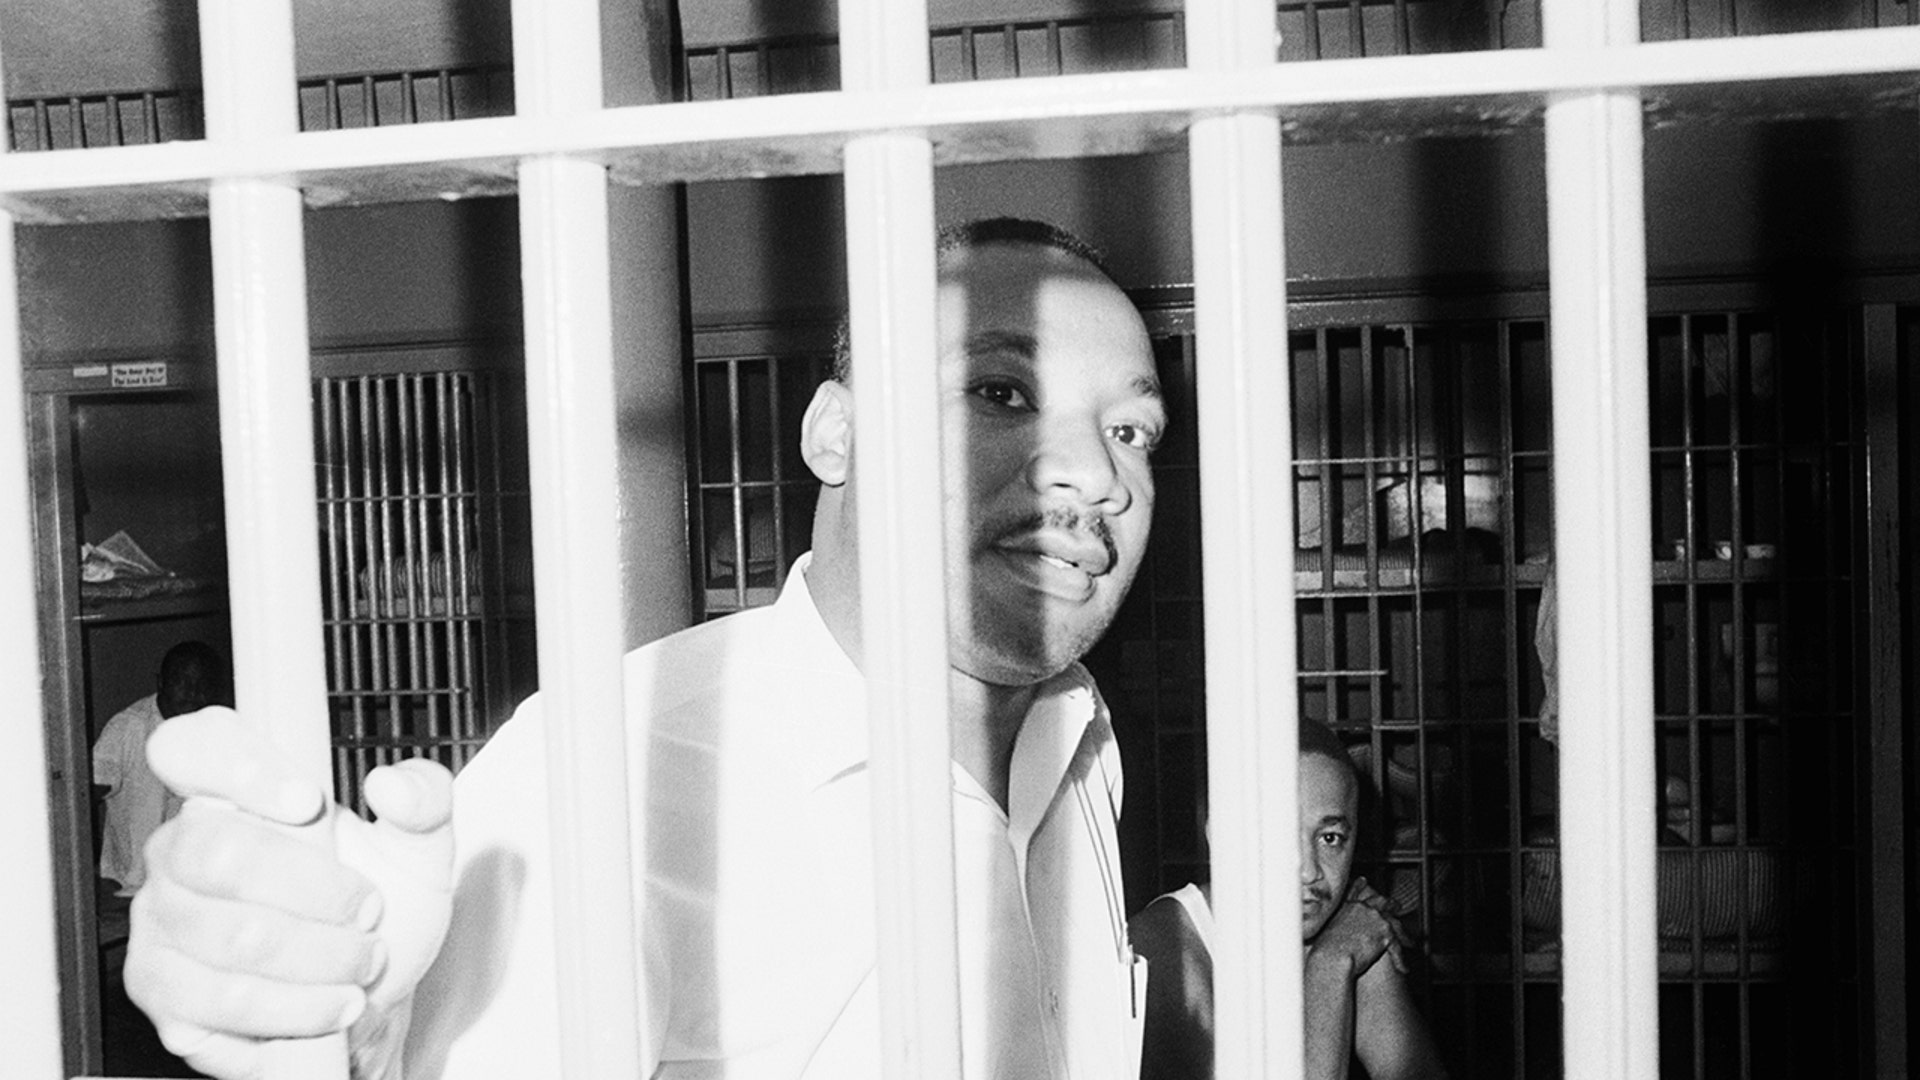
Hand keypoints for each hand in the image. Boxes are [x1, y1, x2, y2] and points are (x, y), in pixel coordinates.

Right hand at [124, 707, 454, 1079]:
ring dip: (319, 959)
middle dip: (315, 892)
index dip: (239, 766)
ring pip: (230, 938)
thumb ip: (424, 800)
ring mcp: (162, 919)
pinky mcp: (160, 989)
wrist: (367, 995)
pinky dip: (294, 1011)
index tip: (307, 800)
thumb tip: (391, 784)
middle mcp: (182, 849)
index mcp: (236, 793)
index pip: (193, 747)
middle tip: (369, 912)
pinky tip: (330, 1007)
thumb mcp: (420, 849)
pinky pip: (219, 1003)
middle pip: (217, 855)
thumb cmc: (379, 909)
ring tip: (363, 965)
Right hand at [1306, 877, 1411, 979]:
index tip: (1363, 880)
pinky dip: (1400, 959)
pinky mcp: (1385, 932)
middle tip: (1396, 905)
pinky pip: (1397, 945)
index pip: (1355, 892)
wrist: (1333, 956)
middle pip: (1381, 901)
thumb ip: (1333, 928)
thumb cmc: (1325, 949)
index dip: (1360, 886)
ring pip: (1394, 923)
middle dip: (1390, 903)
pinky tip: (1403, 968)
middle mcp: (1363, 908)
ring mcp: (1376, 919)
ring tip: (1410, 941)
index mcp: (1347, 907)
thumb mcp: (1324, 931)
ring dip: (1403, 934)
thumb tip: (1328, 937)